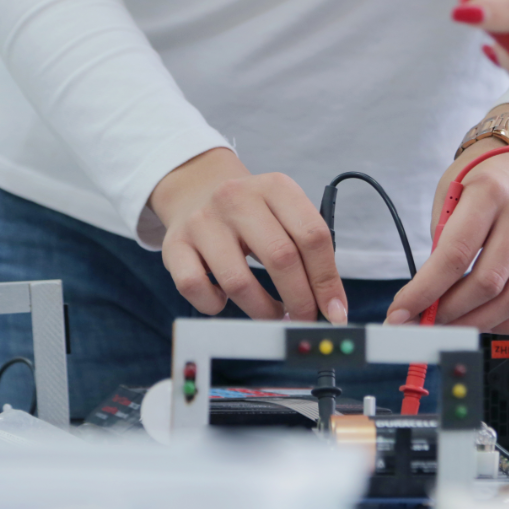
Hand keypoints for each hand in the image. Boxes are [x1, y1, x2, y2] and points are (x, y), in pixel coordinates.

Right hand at [150, 148, 346, 322]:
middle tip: (305, 320)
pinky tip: (225, 300)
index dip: (327, 281)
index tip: (335, 312)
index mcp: (276, 187)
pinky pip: (195, 287)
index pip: (313, 236)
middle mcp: (238, 198)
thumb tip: (332, 308)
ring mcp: (203, 220)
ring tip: (271, 313)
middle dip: (300, 300)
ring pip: (239, 281)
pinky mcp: (174, 244)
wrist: (198, 190)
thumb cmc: (254, 215)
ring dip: (262, 309)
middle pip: (281, 258)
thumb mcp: (286, 216)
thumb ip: (310, 254)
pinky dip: (214, 305)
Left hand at [384, 133, 508, 333]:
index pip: (455, 255)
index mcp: (491, 191)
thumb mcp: (450, 198)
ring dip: (480, 322)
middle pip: (488, 282)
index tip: (402, 313)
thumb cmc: (480, 181)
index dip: (426, 292)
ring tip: (456, 324)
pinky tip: (491, 321)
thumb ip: (442, 248)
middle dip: (451, 312)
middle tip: (429, 322)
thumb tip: (426, 303)